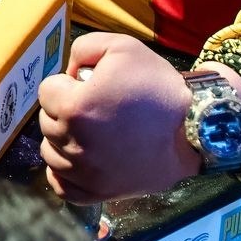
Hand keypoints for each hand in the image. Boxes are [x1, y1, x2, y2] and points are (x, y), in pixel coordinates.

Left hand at [37, 33, 199, 203]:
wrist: (194, 130)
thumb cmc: (157, 87)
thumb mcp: (122, 47)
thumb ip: (83, 49)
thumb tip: (69, 73)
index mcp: (75, 108)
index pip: (46, 91)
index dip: (67, 84)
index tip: (86, 86)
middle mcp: (74, 144)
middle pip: (47, 121)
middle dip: (65, 110)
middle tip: (94, 107)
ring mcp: (85, 173)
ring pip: (51, 152)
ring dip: (64, 139)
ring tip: (91, 132)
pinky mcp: (97, 193)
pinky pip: (62, 186)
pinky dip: (65, 173)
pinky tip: (80, 159)